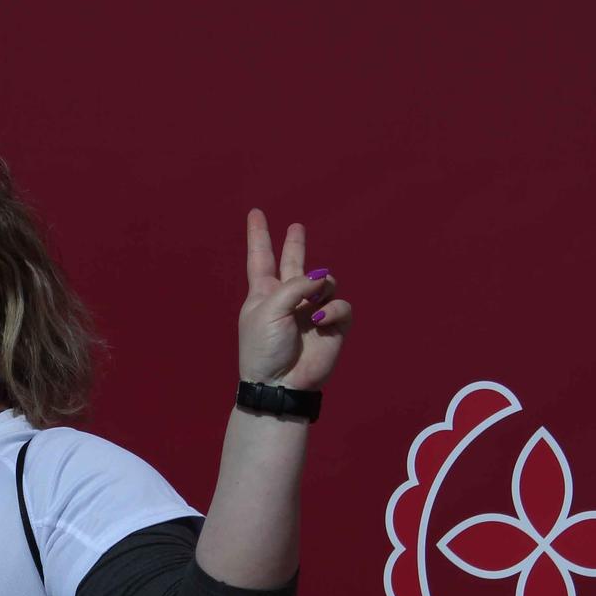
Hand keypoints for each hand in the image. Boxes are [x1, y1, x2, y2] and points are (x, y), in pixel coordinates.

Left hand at [238, 208, 350, 388]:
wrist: (280, 383)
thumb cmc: (264, 348)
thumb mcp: (269, 309)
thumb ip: (294, 285)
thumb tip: (323, 277)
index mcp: (264, 293)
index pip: (261, 257)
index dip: (258, 235)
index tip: (255, 212)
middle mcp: (288, 298)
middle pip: (293, 263)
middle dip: (295, 245)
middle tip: (296, 227)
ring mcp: (311, 310)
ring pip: (325, 281)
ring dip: (319, 287)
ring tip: (310, 307)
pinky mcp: (332, 325)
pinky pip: (341, 304)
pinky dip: (332, 308)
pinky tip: (320, 318)